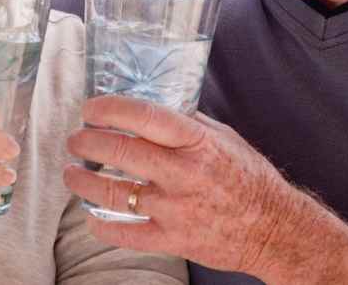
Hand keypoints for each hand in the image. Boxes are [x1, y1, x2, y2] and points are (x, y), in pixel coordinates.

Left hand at [63, 95, 299, 276]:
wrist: (276, 228)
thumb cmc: (249, 178)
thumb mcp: (223, 137)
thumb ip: (187, 122)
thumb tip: (151, 106)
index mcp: (196, 141)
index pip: (143, 116)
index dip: (109, 109)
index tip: (90, 109)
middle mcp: (183, 173)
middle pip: (120, 152)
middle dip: (87, 142)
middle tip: (75, 139)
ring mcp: (176, 209)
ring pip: (114, 193)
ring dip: (83, 182)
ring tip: (71, 174)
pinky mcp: (173, 240)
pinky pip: (126, 234)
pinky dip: (102, 227)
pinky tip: (91, 219)